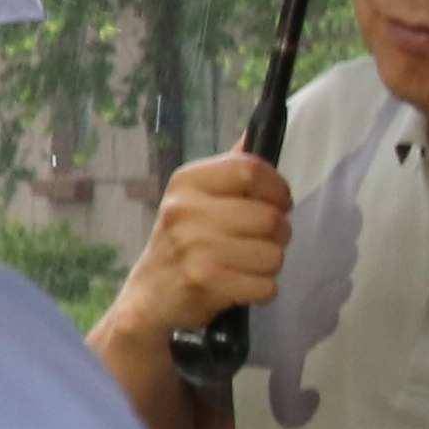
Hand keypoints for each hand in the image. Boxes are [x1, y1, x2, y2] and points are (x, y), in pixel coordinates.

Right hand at [102, 150, 290, 347]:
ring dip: (269, 264)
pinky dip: (261, 290)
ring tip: (246, 264)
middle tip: (260, 242)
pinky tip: (240, 286)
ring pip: (273, 254)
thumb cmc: (183, 243)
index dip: (277, 189)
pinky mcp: (203, 282)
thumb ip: (229, 170)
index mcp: (186, 182)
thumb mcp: (196, 198)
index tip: (278, 203)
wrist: (149, 296)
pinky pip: (266, 286)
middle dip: (279, 235)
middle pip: (270, 217)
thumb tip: (254, 132)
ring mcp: (192, 247)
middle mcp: (184, 210)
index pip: (251, 170)